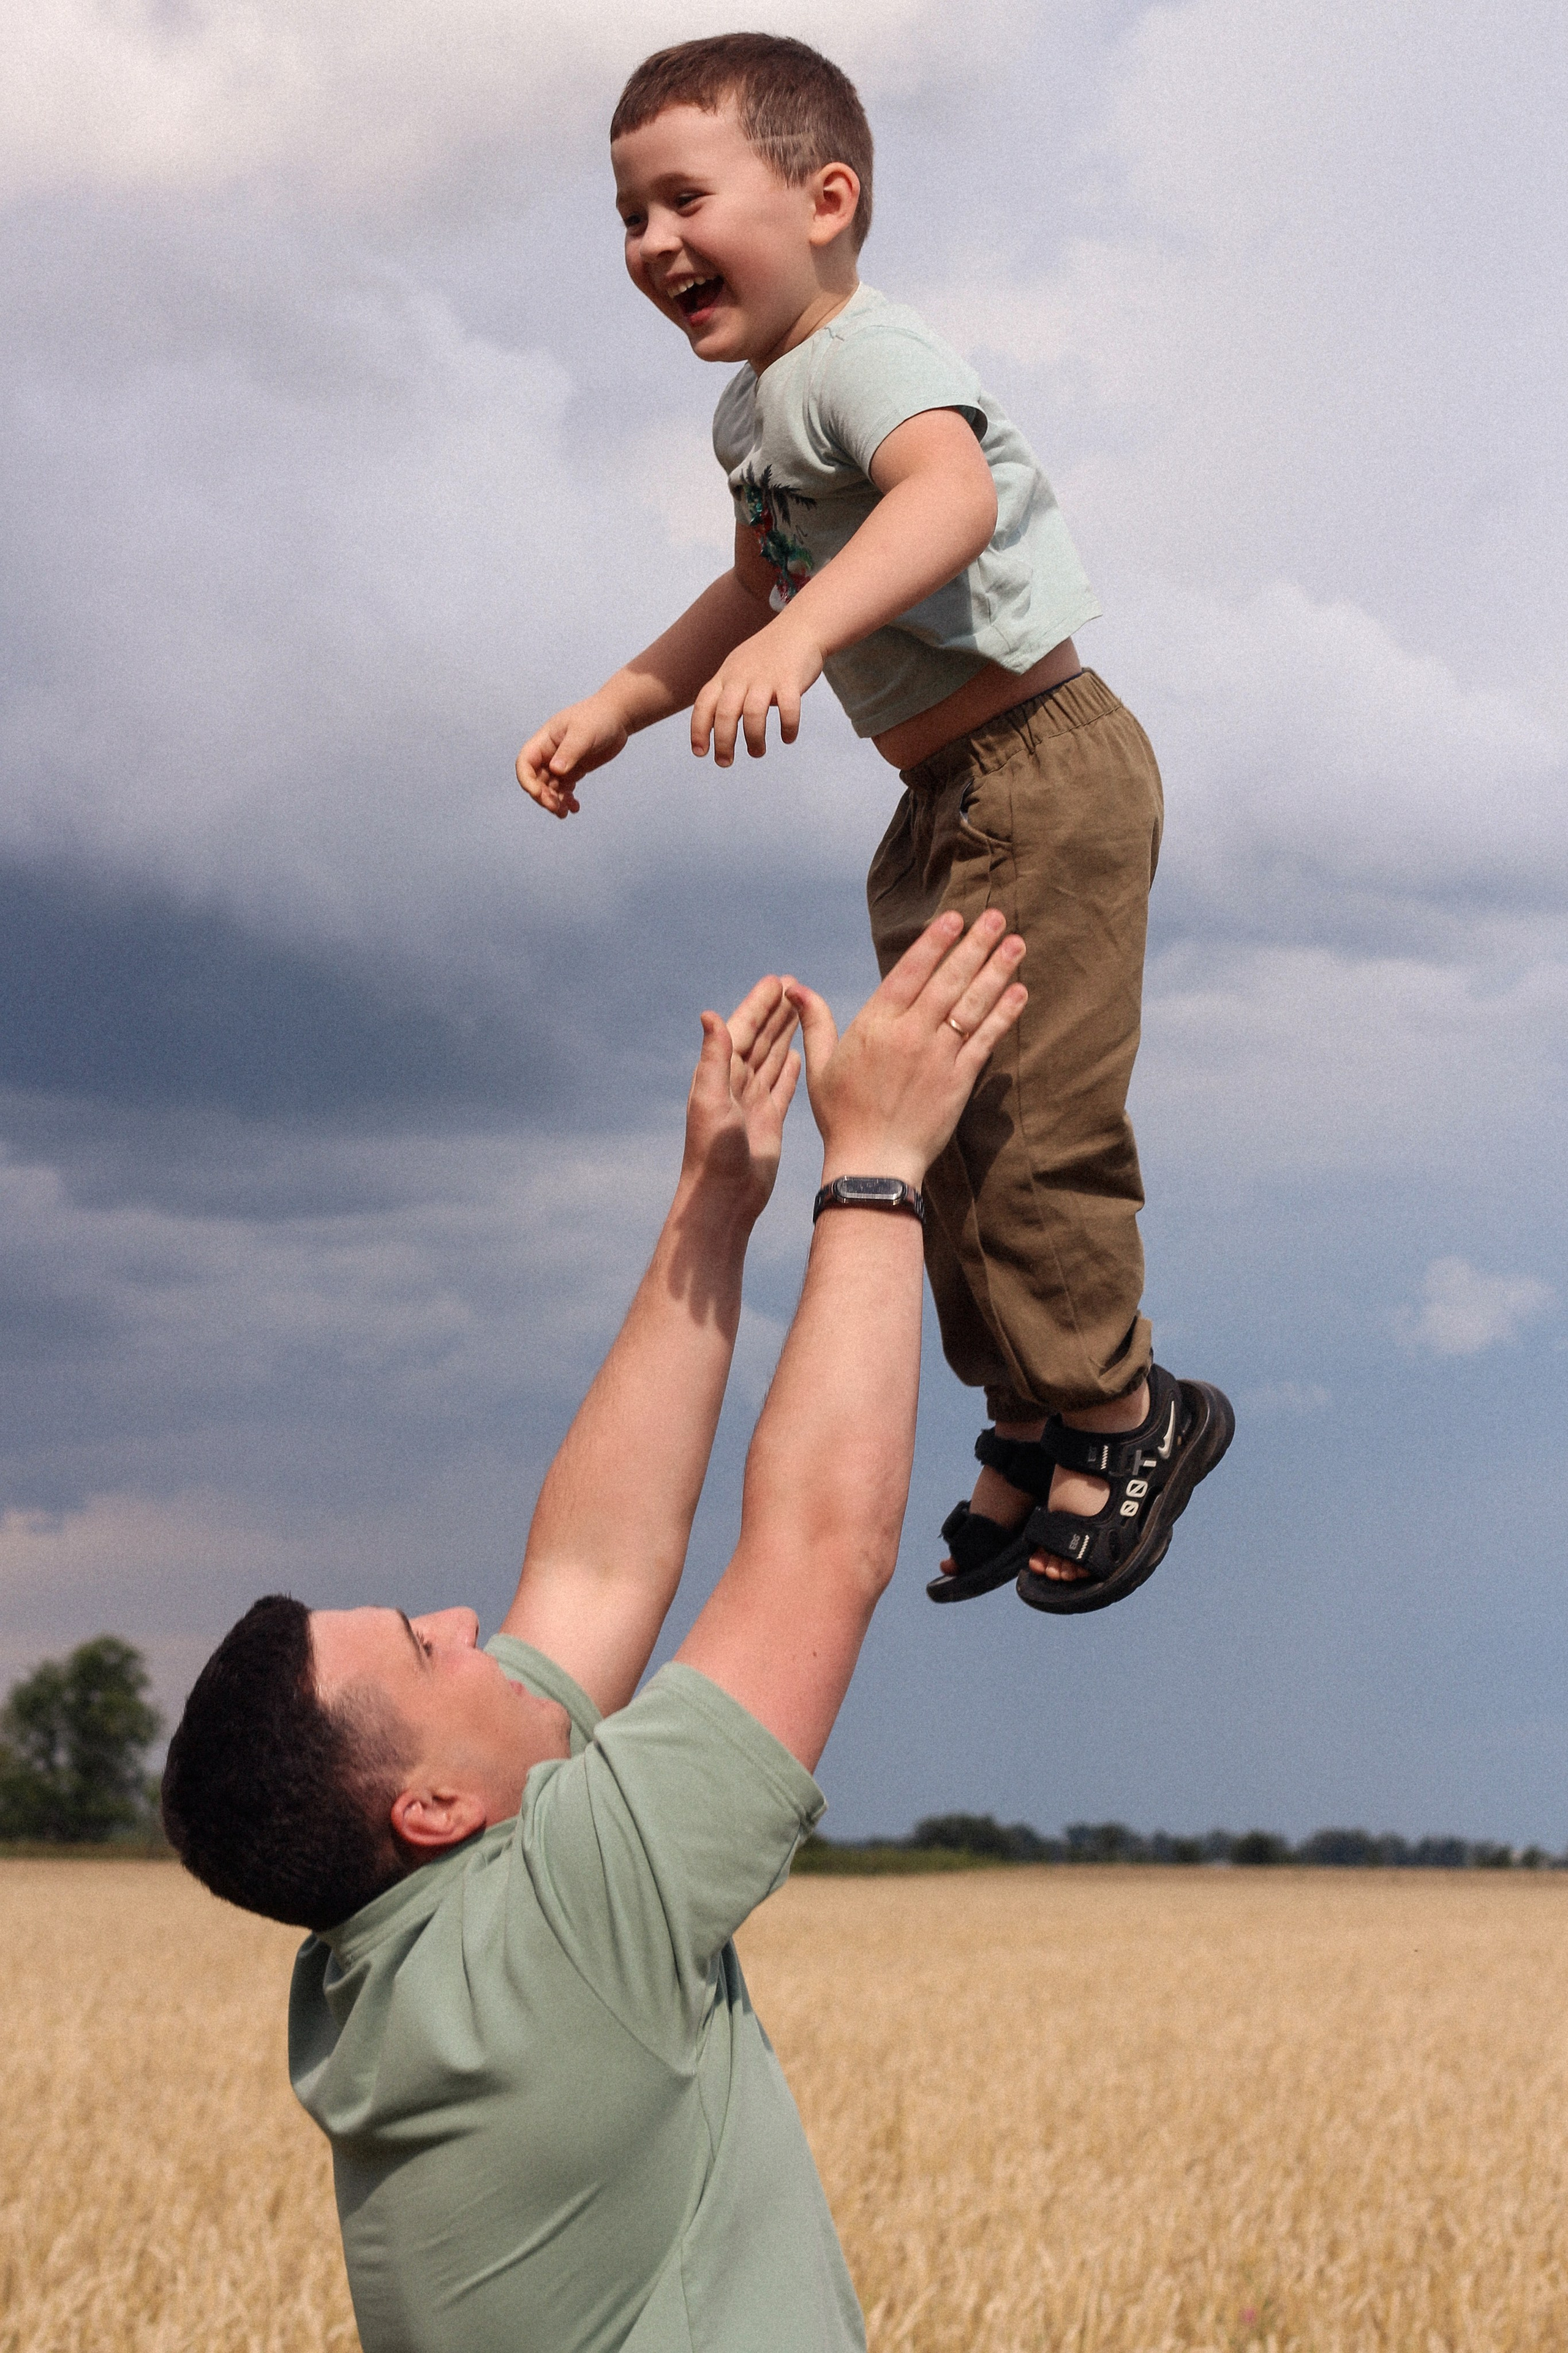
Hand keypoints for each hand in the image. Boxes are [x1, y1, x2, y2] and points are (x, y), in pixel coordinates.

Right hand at [516, 693, 629, 817]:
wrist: (617, 717)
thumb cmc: (599, 718)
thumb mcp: (583, 733)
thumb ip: (569, 751)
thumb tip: (555, 770)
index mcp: (544, 741)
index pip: (525, 763)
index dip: (527, 781)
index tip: (539, 794)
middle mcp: (549, 753)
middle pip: (536, 780)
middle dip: (542, 796)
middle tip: (557, 808)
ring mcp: (560, 763)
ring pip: (549, 788)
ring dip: (554, 802)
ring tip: (564, 813)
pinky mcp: (573, 770)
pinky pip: (564, 789)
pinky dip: (566, 800)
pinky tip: (574, 808)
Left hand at [681, 975, 802, 1221]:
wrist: (724, 1197)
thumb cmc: (713, 1152)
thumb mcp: (711, 1100)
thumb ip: (714, 1058)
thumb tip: (709, 1014)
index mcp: (721, 1075)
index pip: (743, 1029)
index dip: (759, 1004)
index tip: (777, 981)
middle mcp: (737, 1084)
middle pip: (760, 1038)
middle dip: (776, 1011)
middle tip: (795, 984)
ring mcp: (754, 1101)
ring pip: (773, 1057)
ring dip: (785, 1032)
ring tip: (802, 1008)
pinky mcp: (769, 1120)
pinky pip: (782, 1086)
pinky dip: (790, 1069)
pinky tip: (798, 1053)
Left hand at [691, 615, 823, 767]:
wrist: (800, 628)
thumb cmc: (767, 655)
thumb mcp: (738, 668)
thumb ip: (726, 693)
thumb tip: (716, 729)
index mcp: (726, 675)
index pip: (704, 703)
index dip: (698, 730)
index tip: (700, 752)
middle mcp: (742, 676)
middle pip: (725, 713)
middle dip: (723, 742)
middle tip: (725, 762)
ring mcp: (767, 677)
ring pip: (753, 714)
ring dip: (754, 740)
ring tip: (757, 752)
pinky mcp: (791, 679)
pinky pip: (788, 709)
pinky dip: (788, 728)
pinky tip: (787, 738)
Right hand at [787, 910, 1025, 1184]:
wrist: (873, 1164)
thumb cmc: (842, 1117)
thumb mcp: (821, 1066)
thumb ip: (815, 1022)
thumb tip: (793, 988)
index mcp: (875, 1025)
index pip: (910, 972)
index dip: (935, 942)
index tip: (955, 919)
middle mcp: (909, 1034)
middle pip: (948, 980)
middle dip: (974, 945)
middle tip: (996, 917)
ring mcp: (938, 1057)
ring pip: (971, 1004)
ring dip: (996, 971)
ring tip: (1016, 943)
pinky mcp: (959, 1081)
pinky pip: (985, 1039)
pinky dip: (1003, 1014)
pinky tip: (1019, 991)